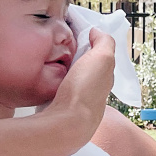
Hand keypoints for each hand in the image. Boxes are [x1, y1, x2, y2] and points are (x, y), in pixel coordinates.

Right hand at [42, 29, 115, 155]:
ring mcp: (79, 101)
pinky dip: (56, 81)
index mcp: (106, 77)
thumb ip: (104, 42)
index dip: (91, 43)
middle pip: (87, 67)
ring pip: (73, 78)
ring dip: (66, 69)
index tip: (77, 33)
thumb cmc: (85, 90)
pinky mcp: (63, 108)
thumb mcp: (102, 58)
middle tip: (63, 45)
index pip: (101, 56)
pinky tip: (49, 77)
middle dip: (78, 57)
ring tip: (53, 58)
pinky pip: (60, 88)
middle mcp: (96, 91)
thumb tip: (96, 32)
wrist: (67, 123)